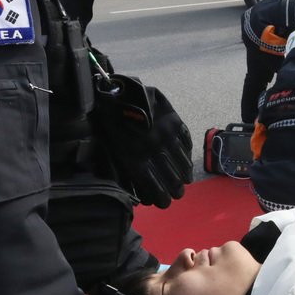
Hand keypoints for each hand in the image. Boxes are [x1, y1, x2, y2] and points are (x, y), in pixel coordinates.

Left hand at [93, 78, 191, 208]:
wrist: (114, 91)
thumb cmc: (107, 121)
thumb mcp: (109, 146)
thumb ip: (123, 167)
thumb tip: (134, 189)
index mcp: (133, 156)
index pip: (151, 181)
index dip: (159, 194)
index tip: (164, 203)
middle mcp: (152, 146)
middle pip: (168, 172)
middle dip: (174, 187)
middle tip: (178, 195)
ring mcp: (165, 132)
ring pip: (179, 157)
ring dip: (183, 171)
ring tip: (185, 181)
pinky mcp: (172, 119)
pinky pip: (184, 138)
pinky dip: (187, 150)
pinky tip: (187, 157)